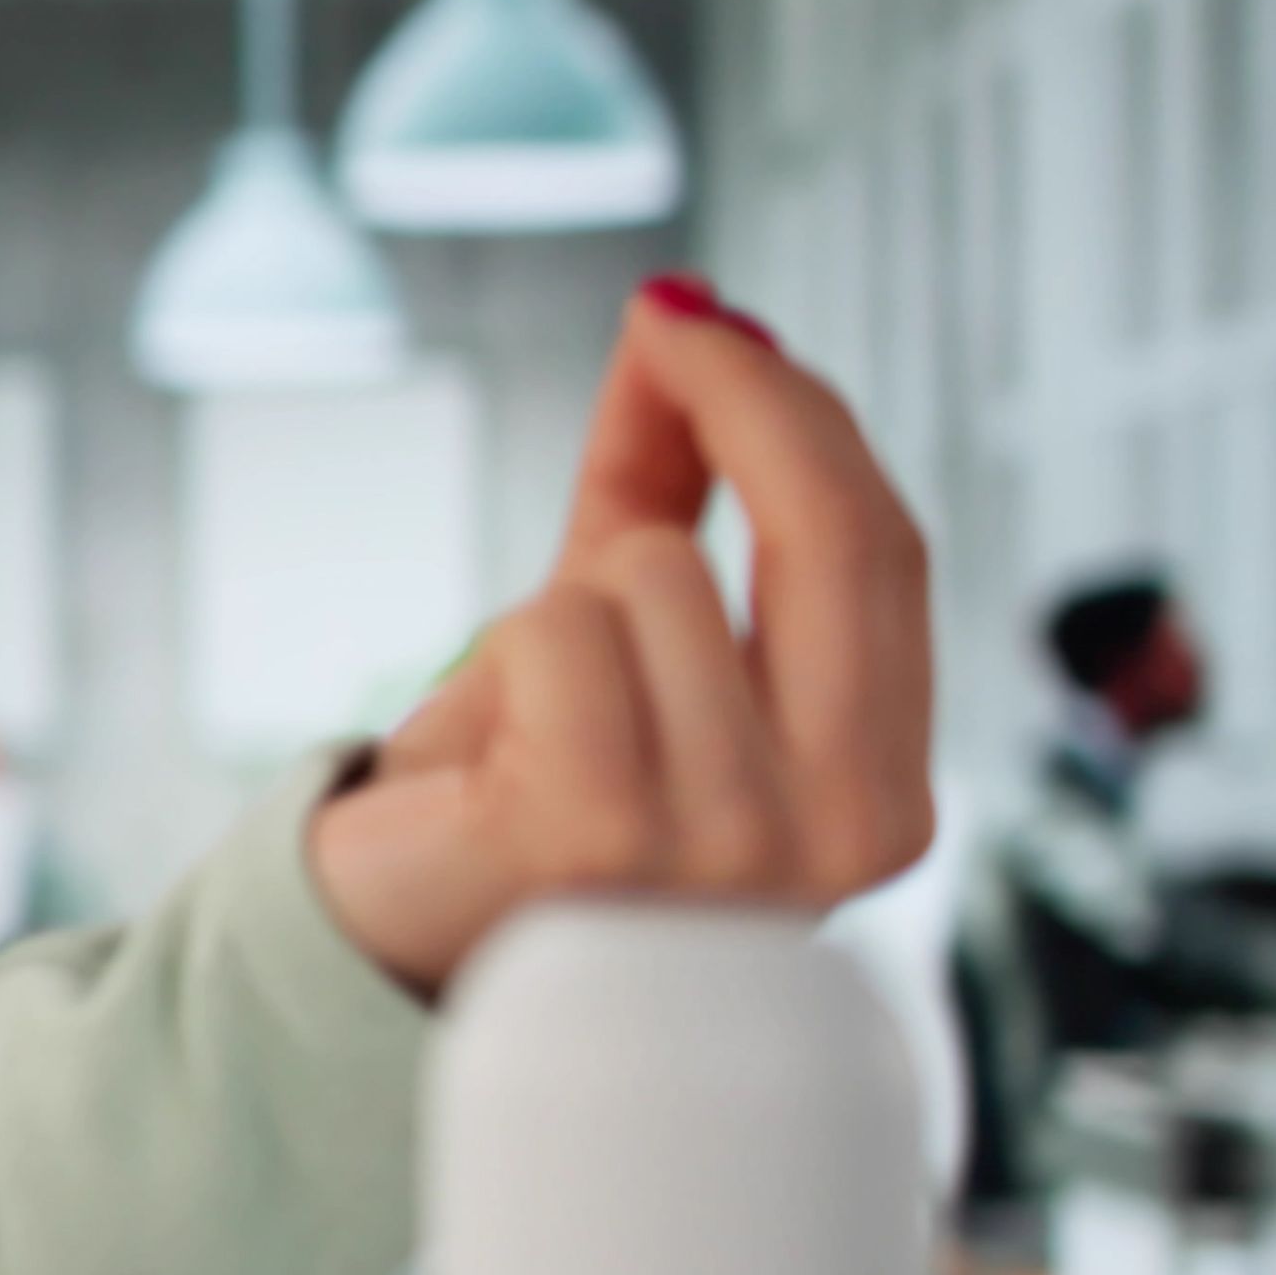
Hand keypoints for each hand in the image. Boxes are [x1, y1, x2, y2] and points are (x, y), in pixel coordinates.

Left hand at [304, 276, 935, 995]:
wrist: (390, 954)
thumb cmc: (525, 794)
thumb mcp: (623, 629)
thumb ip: (665, 484)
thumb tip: (690, 320)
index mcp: (886, 791)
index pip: (886, 551)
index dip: (803, 413)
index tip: (713, 321)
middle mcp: (846, 831)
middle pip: (836, 532)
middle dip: (743, 398)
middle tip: (663, 329)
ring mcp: (735, 844)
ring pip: (656, 573)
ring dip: (566, 605)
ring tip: (537, 716)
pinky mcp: (602, 834)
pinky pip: (556, 628)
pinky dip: (503, 656)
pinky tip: (494, 753)